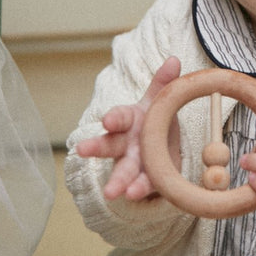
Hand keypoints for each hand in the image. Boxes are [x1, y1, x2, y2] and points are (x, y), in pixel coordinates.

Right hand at [75, 56, 181, 200]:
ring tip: (112, 192)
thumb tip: (174, 60)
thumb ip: (163, 84)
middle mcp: (125, 142)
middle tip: (81, 150)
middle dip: (96, 148)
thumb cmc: (153, 120)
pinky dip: (139, 190)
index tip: (106, 120)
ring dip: (117, 181)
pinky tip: (134, 195)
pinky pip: (143, 185)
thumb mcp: (158, 102)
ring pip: (122, 171)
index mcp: (128, 120)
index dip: (113, 118)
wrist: (161, 144)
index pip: (118, 117)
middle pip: (108, 144)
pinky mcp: (145, 179)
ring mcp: (132, 162)